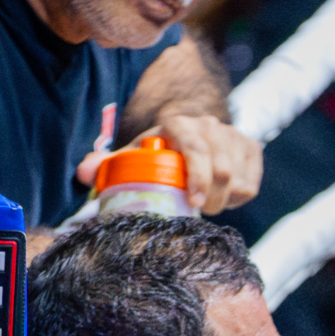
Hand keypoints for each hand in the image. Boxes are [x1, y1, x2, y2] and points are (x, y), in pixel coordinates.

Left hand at [75, 116, 261, 214]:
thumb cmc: (154, 157)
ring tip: (207, 202)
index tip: (194, 202)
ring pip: (239, 180)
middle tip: (198, 210)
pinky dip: (238, 197)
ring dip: (224, 200)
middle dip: (212, 199)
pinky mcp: (250, 148)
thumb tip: (82, 172)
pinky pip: (251, 183)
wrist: (185, 142)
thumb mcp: (130, 159)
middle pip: (223, 169)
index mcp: (178, 125)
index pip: (196, 148)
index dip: (199, 176)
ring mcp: (233, 135)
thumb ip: (105, 165)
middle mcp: (209, 125)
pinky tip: (222, 196)